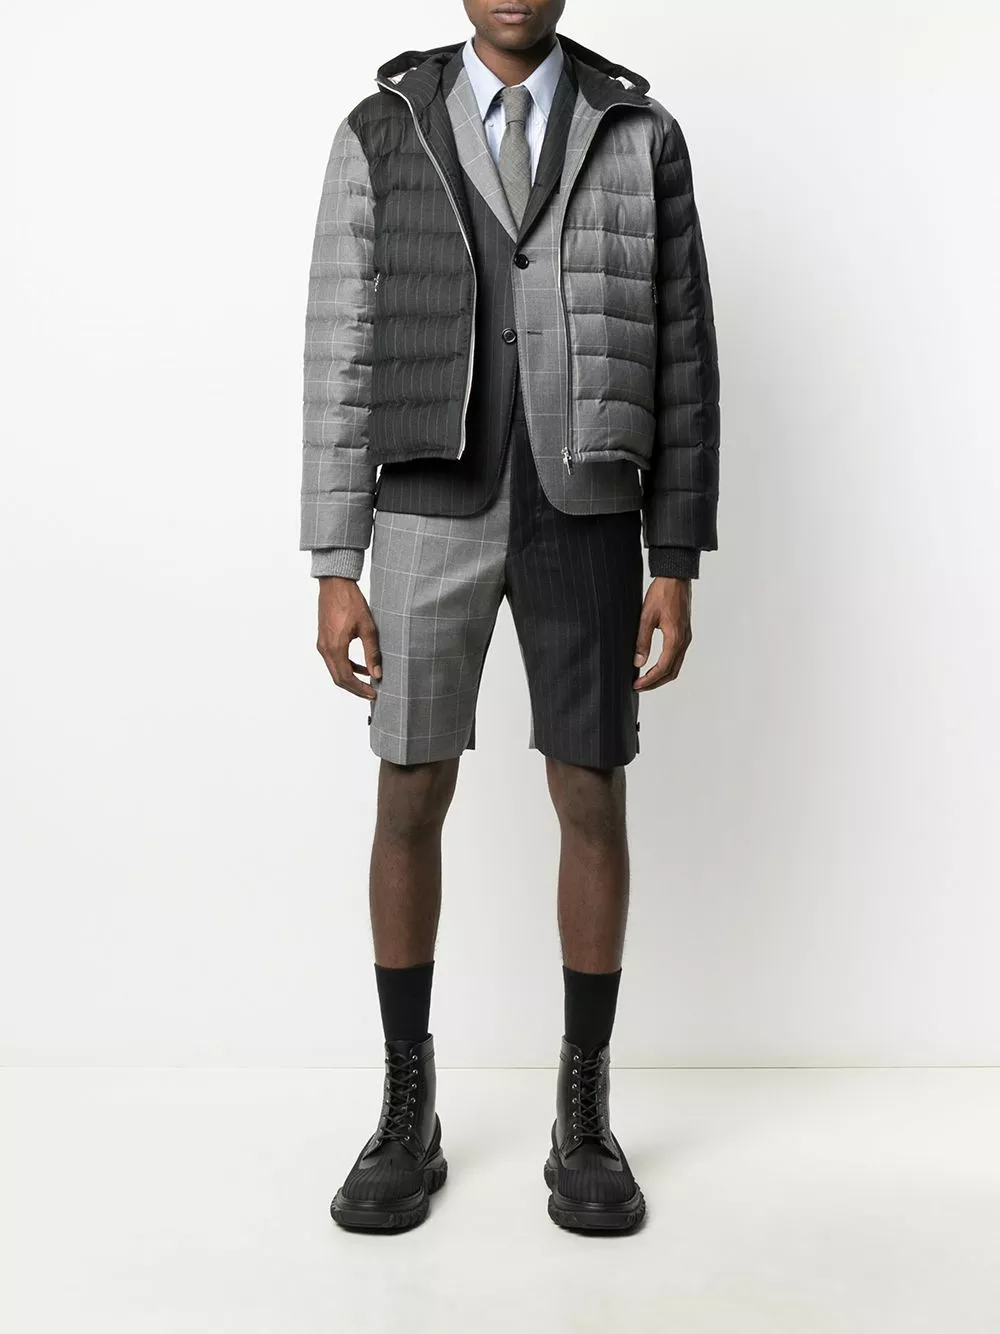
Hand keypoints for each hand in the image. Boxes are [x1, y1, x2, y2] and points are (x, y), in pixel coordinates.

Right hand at [316, 577, 381, 699]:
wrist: (335, 584)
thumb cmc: (351, 602)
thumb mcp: (367, 628)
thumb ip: (372, 653)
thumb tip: (377, 673)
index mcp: (335, 648)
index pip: (346, 678)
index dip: (360, 689)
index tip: (373, 694)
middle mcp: (325, 649)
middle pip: (338, 678)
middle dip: (355, 688)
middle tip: (372, 693)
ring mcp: (322, 645)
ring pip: (335, 670)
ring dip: (351, 678)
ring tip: (369, 682)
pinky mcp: (324, 640)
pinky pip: (334, 660)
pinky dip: (347, 666)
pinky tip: (362, 666)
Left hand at [633, 577, 691, 690]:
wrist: (676, 577)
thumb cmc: (661, 593)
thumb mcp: (646, 617)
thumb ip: (642, 641)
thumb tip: (638, 662)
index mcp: (675, 638)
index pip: (663, 668)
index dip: (649, 680)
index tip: (636, 685)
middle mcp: (684, 641)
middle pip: (671, 672)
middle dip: (655, 683)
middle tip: (638, 687)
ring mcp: (686, 638)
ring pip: (676, 666)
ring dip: (661, 676)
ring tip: (644, 680)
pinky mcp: (684, 633)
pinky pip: (677, 657)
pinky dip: (666, 666)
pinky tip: (654, 665)